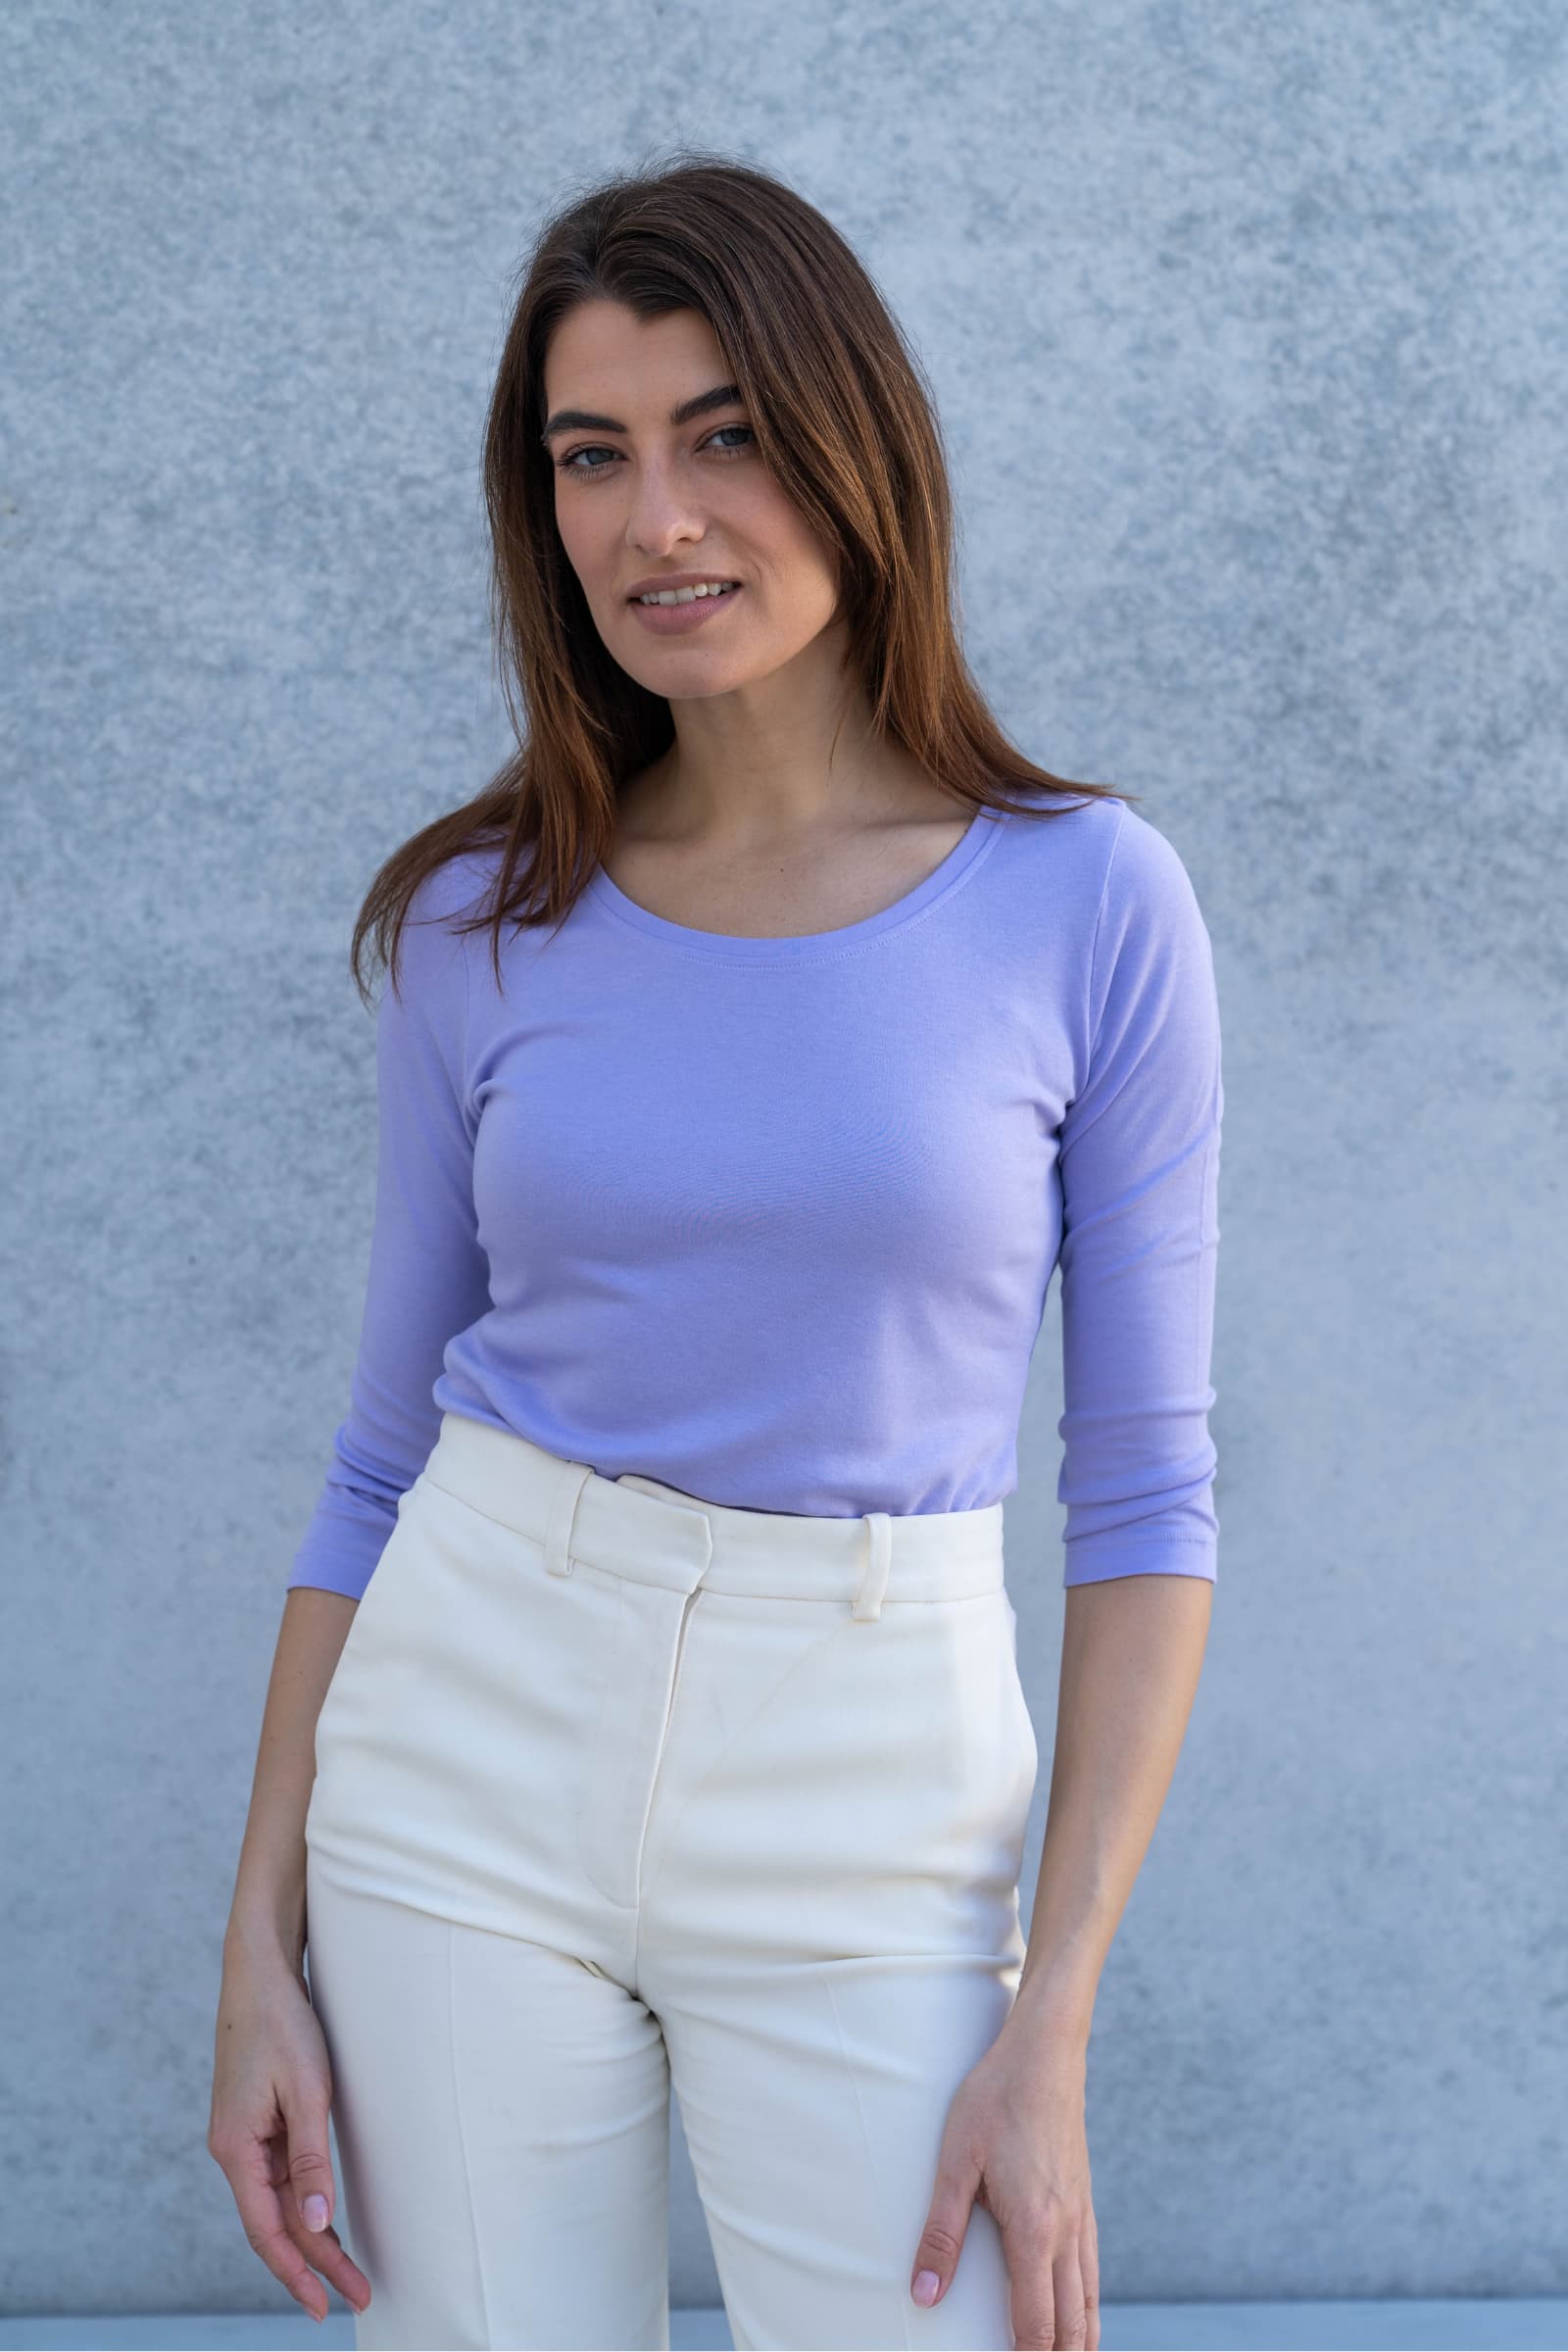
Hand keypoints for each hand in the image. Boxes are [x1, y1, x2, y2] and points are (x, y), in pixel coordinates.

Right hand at [207, 1939, 371, 2325]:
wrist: (260, 1972)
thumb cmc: (284, 2024)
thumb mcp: (307, 2092)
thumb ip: (310, 2162)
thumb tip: (315, 2227)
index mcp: (235, 2149)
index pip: (266, 2231)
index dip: (298, 2272)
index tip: (326, 2306)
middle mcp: (232, 2150)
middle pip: (273, 2224)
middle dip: (314, 2264)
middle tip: (356, 2297)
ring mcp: (242, 2136)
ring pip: (277, 2203)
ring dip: (310, 2237)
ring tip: (349, 2271)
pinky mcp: (255, 2121)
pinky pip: (278, 2176)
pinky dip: (302, 2202)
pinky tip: (323, 2219)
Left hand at [908, 2026, 1098, 2349]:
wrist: (1045, 2053)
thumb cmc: (995, 2100)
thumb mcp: (955, 2162)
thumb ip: (941, 2233)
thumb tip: (924, 2295)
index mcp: (1035, 2230)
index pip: (1035, 2323)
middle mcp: (1067, 2232)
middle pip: (1070, 2324)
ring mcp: (1081, 2217)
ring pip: (1089, 2302)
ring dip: (1077, 2341)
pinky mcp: (1084, 2201)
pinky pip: (1093, 2271)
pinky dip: (1088, 2308)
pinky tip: (1080, 2314)